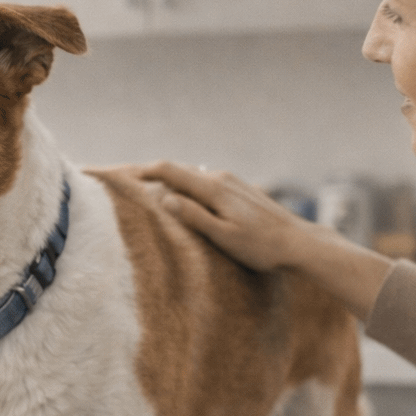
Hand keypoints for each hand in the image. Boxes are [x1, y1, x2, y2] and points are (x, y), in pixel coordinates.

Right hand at [134, 160, 393, 320]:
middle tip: (120, 179)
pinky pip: (202, 182)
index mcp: (213, 187)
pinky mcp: (238, 189)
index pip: (167, 170)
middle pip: (176, 169)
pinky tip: (180, 196)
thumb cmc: (262, 247)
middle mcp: (220, 177)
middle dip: (148, 173)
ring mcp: (231, 181)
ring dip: (167, 180)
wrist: (300, 243)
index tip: (115, 173)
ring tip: (144, 188)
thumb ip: (193, 216)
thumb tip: (163, 198)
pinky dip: (184, 186)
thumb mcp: (224, 236)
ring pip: (190, 175)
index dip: (139, 170)